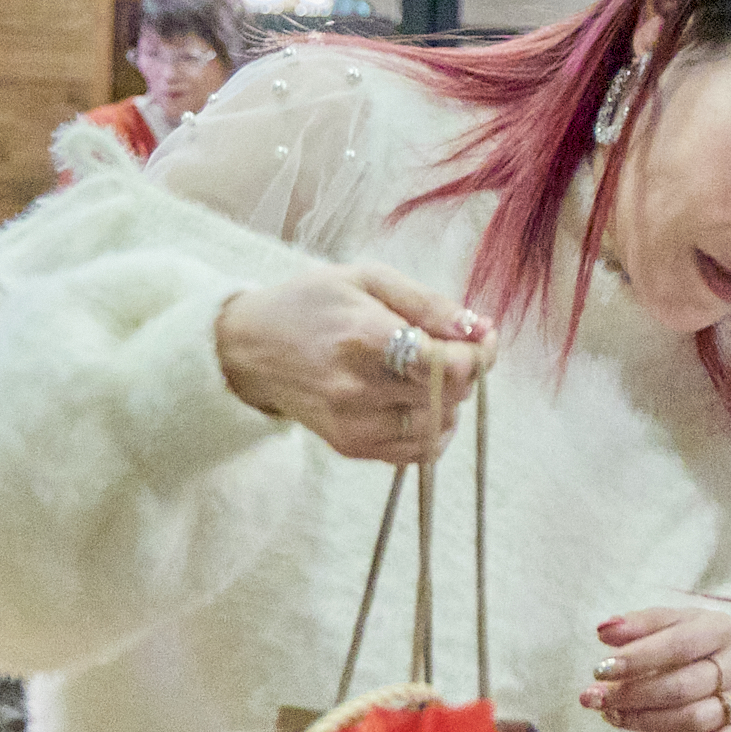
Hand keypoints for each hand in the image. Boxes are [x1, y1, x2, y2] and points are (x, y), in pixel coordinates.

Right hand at [213, 264, 492, 463]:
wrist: (250, 347)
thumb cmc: (314, 304)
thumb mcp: (368, 280)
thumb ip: (429, 303)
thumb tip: (480, 328)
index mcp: (362, 338)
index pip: (444, 364)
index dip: (477, 353)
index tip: (478, 336)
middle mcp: (356, 388)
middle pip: (449, 394)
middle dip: (467, 371)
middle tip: (453, 348)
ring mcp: (352, 424)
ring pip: (439, 426)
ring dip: (452, 401)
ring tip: (431, 374)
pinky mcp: (350, 446)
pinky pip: (418, 452)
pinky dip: (434, 429)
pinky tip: (420, 402)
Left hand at [581, 607, 730, 731]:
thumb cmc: (694, 638)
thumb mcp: (672, 621)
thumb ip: (639, 624)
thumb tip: (604, 629)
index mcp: (720, 629)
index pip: (677, 645)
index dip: (637, 659)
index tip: (600, 670)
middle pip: (682, 687)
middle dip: (633, 695)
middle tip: (595, 699)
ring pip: (694, 719)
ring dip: (646, 723)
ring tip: (613, 717)